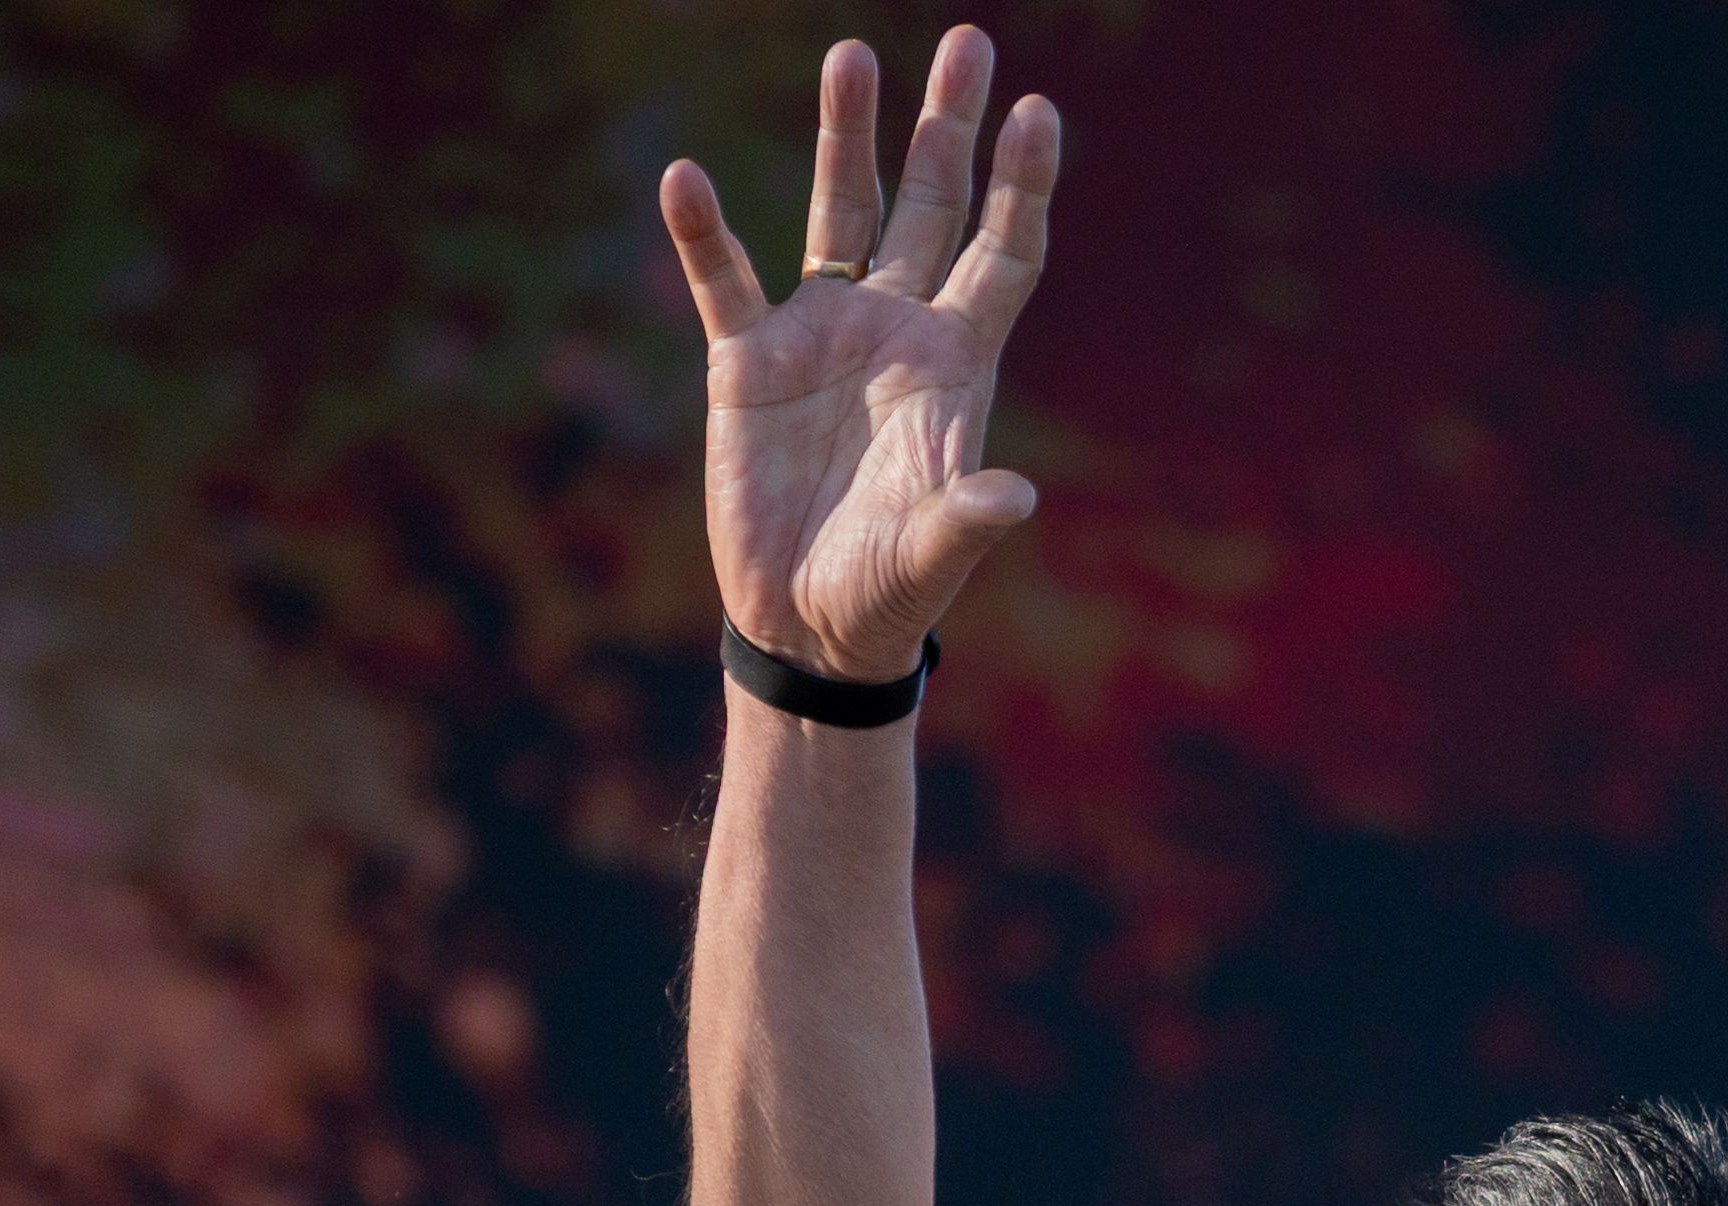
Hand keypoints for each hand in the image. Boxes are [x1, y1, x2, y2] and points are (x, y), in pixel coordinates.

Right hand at [657, 33, 1062, 685]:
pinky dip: (704, 233)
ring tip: (851, 54)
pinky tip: (686, 179)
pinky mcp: (748, 362)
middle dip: (948, 127)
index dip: (1023, 187)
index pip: (1002, 255)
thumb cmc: (888, 593)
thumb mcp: (931, 555)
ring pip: (839, 212)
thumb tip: (1017, 497)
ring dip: (847, 137)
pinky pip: (724, 279)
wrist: (808, 625)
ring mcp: (822, 335)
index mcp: (954, 365)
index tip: (1042, 113)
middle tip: (968, 42)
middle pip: (930, 206)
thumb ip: (966, 518)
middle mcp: (894, 330)